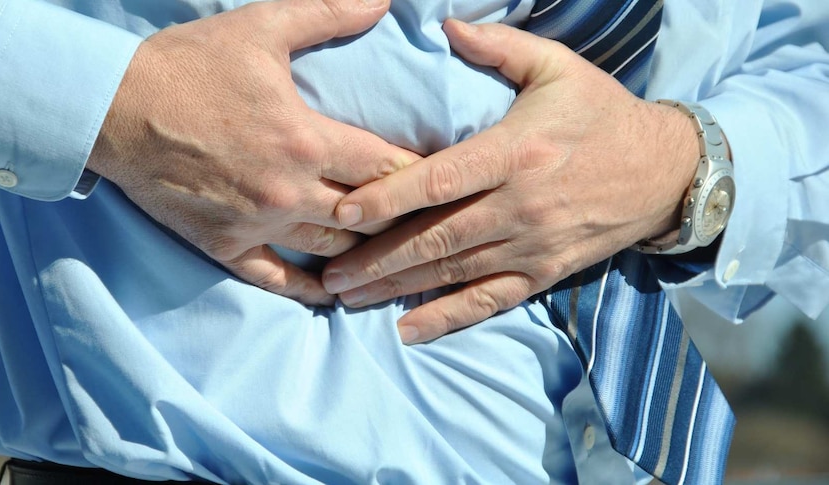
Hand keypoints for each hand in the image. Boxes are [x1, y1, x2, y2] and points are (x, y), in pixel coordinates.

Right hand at [87, 0, 416, 304]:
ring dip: (365, 251)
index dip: (420, 173)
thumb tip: (382, 0)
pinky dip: (311, 290)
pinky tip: (336, 294)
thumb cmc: (189, 66)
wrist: (114, 107)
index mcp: (306, 140)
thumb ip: (328, 13)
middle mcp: (289, 191)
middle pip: (368, 214)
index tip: (442, 177)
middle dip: (400, 215)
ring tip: (392, 250)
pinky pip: (277, 280)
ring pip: (333, 250)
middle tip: (425, 217)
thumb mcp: (262, 27)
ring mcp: (258, 224)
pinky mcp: (226, 246)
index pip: (386, 166)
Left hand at [322, 20, 698, 341]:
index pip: (441, 180)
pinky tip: (408, 331)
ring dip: (397, 288)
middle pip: (436, 237)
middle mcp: (520, 205)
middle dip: (377, 258)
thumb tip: (445, 25)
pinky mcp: (544, 272)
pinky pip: (490, 301)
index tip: (343, 213)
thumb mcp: (559, 67)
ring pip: (453, 272)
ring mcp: (532, 245)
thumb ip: (500, 48)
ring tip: (347, 298)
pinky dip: (448, 317)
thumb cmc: (601, 115)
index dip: (388, 198)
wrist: (665, 171)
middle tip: (327, 273)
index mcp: (516, 151)